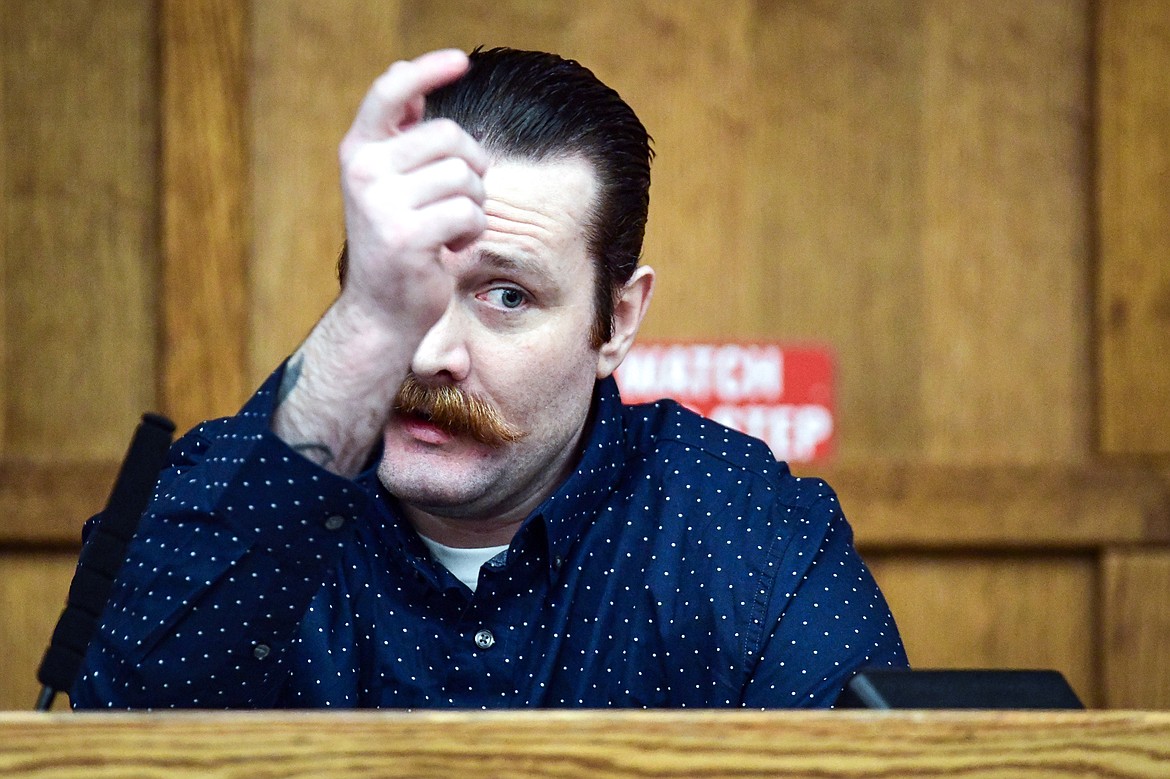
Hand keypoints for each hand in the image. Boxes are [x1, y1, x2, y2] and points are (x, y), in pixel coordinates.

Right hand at [337, 48, 488, 338]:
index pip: (390, 92)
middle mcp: (364, 170)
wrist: (381, 310)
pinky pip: (468, 213)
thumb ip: (400, 137)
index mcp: (359, 150)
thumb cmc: (398, 240)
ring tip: (451, 228)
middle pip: (451, 137)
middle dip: (472, 167)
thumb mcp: (390, 183)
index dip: (427, 70)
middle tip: (460, 199)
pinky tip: (450, 249)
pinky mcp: (407, 237)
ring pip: (465, 177)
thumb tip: (411, 85)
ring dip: (474, 205)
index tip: (460, 62)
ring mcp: (382, 204)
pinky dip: (472, 233)